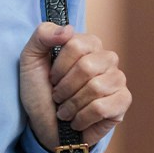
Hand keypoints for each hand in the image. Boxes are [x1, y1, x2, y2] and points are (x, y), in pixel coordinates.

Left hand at [19, 22, 129, 151]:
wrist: (44, 123)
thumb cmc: (39, 90)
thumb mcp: (30, 59)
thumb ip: (42, 36)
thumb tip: (67, 29)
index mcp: (86, 44)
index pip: (76, 44)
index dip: (58, 65)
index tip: (51, 77)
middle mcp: (107, 59)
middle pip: (87, 67)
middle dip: (64, 86)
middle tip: (57, 95)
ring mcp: (117, 80)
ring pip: (96, 88)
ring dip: (71, 104)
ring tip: (65, 109)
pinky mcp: (123, 102)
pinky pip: (103, 107)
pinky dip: (82, 117)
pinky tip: (76, 120)